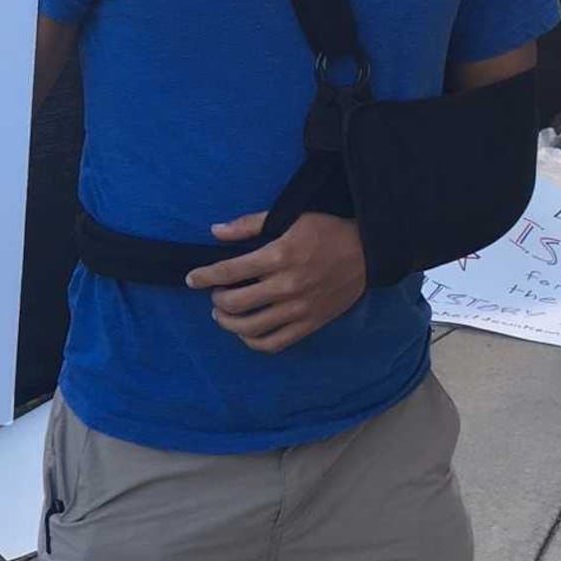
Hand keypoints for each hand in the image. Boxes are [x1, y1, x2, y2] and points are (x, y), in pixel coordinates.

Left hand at [186, 211, 365, 352]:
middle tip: (216, 294)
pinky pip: (273, 343)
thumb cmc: (327, 230)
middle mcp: (286, 286)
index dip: (204, 276)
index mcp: (278, 256)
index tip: (192, 279)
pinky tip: (246, 331)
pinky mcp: (310, 324)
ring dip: (228, 323)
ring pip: (250, 327)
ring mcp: (299, 309)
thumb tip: (215, 232)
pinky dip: (253, 341)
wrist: (368, 252)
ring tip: (224, 314)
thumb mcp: (290, 217)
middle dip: (217, 300)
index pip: (228, 272)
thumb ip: (249, 224)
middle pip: (235, 303)